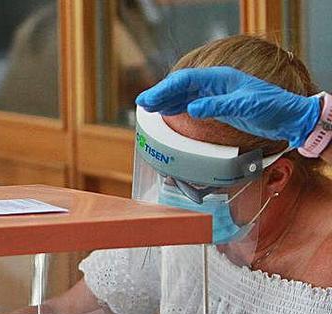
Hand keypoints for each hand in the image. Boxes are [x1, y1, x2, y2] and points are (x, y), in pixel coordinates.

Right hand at [136, 67, 320, 147]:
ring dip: (166, 100)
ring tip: (148, 108)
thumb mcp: (246, 105)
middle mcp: (216, 84)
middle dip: (161, 93)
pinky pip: (192, 104)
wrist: (290, 117)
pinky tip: (167, 112)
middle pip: (182, 86)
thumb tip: (192, 108)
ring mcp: (216, 95)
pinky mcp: (218, 106)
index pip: (187, 80)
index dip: (165, 88)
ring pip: (184, 95)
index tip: (149, 98)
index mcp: (221, 78)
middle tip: (141, 103)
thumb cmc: (273, 107)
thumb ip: (218, 106)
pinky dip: (177, 107)